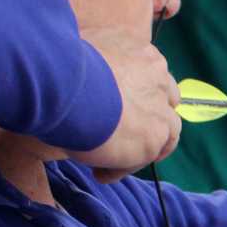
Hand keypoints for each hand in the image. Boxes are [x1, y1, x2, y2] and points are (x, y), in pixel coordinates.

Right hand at [75, 26, 180, 180]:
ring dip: (141, 150)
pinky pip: (143, 159)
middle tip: (124, 137)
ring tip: (111, 163)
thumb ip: (91, 64)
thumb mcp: (81, 53)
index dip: (137, 96)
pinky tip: (100, 173)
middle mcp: (158, 78)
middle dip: (150, 120)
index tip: (115, 109)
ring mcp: (160, 109)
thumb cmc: (60, 66)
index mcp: (143, 55)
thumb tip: (73, 68)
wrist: (62, 84)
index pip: (152, 78)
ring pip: (165, 134)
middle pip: (166, 104)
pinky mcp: (154, 137)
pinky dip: (123, 168)